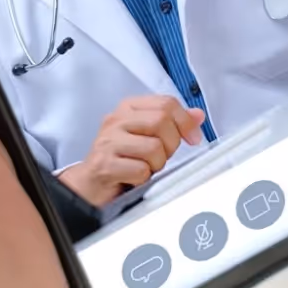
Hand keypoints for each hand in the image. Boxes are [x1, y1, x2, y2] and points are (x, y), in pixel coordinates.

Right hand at [61, 97, 205, 206]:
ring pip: (154, 148)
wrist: (90, 184)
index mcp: (129, 108)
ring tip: (144, 167)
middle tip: (162, 157)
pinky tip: (133, 178)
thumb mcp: (148, 136)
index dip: (185, 121)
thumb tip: (198, 115)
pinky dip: (143, 179)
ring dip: (156, 164)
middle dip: (170, 144)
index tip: (193, 138)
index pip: (166, 103)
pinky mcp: (104, 165)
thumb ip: (172, 123)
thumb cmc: (121, 159)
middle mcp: (116, 120)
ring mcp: (108, 141)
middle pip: (161, 121)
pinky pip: (140, 170)